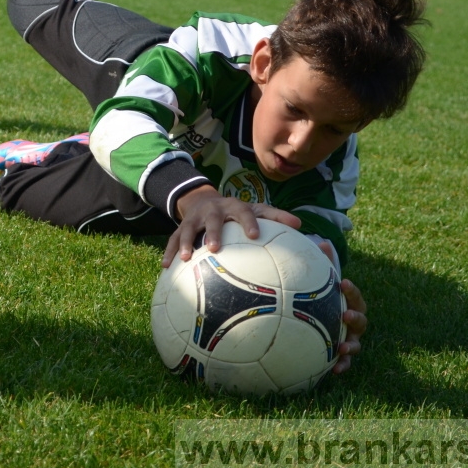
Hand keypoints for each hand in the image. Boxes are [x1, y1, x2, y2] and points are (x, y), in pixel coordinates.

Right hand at [162, 188, 300, 267]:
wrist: (204, 200)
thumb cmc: (237, 212)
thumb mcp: (255, 210)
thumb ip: (276, 217)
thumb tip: (301, 225)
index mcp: (233, 207)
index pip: (243, 212)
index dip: (249, 222)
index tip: (255, 235)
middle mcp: (213, 210)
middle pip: (212, 220)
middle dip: (212, 232)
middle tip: (215, 248)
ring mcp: (195, 219)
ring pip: (188, 229)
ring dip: (186, 243)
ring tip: (186, 258)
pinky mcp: (181, 227)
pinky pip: (173, 240)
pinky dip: (170, 252)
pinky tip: (166, 267)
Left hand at [316, 243, 365, 375]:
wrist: (325, 318)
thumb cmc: (324, 298)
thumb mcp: (324, 282)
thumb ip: (325, 265)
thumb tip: (321, 241)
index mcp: (351, 303)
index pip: (355, 295)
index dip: (351, 290)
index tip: (342, 283)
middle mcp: (354, 321)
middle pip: (361, 320)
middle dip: (355, 317)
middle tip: (345, 315)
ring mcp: (351, 338)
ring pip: (357, 344)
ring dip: (352, 347)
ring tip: (343, 348)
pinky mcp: (343, 353)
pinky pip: (346, 362)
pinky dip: (342, 365)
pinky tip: (333, 371)